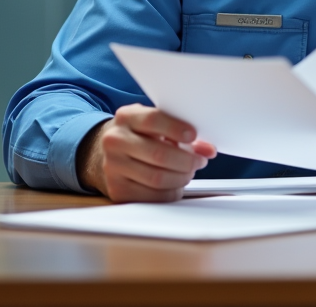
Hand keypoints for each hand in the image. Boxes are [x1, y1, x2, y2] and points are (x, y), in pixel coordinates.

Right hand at [76, 104, 216, 201]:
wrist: (107, 153)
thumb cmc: (139, 135)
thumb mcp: (155, 124)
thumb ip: (181, 132)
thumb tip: (208, 150)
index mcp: (126, 117)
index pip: (153, 120)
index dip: (176, 129)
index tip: (193, 136)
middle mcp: (115, 141)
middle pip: (159, 154)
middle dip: (187, 160)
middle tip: (199, 161)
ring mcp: (113, 167)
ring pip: (157, 178)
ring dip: (181, 178)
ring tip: (188, 172)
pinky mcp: (117, 190)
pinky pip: (152, 197)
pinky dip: (171, 192)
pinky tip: (175, 184)